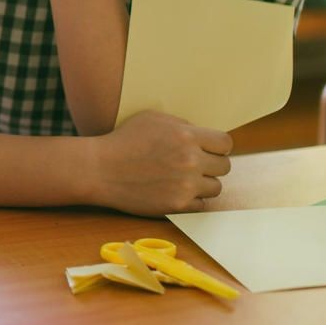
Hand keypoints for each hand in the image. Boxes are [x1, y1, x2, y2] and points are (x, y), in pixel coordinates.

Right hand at [91, 110, 231, 215]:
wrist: (100, 169)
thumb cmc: (123, 140)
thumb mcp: (152, 119)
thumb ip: (182, 125)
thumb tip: (203, 136)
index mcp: (186, 136)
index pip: (225, 143)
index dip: (218, 146)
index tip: (209, 149)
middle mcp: (190, 160)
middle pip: (224, 166)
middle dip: (211, 164)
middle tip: (195, 165)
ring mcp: (185, 185)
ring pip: (216, 187)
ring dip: (203, 184)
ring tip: (184, 179)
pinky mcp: (177, 205)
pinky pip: (201, 205)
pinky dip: (192, 199)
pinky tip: (177, 191)